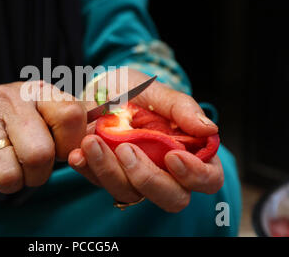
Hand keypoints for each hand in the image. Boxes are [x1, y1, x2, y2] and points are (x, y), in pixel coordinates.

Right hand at [0, 81, 85, 195]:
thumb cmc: (6, 115)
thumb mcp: (39, 107)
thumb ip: (70, 119)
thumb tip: (103, 127)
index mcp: (38, 92)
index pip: (72, 116)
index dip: (69, 145)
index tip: (58, 150)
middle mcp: (10, 100)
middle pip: (40, 154)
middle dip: (36, 174)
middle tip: (27, 167)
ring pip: (7, 175)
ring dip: (8, 182)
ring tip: (2, 168)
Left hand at [68, 68, 223, 211]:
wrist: (100, 90)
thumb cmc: (136, 91)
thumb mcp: (156, 91)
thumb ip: (181, 107)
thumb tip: (209, 128)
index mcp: (189, 152)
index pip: (208, 179)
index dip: (196, 175)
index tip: (173, 157)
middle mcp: (165, 171)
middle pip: (172, 197)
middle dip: (148, 178)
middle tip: (126, 149)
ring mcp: (135, 177)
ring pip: (131, 193)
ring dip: (110, 171)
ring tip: (91, 142)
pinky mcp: (109, 176)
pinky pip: (100, 182)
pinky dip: (88, 169)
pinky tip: (78, 154)